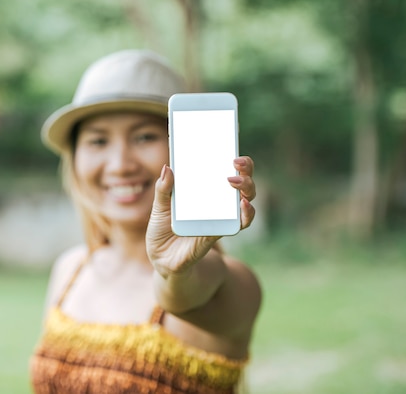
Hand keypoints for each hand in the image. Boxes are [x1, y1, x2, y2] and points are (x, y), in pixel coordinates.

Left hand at [146, 157, 255, 276]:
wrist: (163, 260)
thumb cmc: (162, 231)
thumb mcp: (159, 208)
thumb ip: (163, 189)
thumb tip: (168, 167)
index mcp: (203, 191)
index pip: (223, 169)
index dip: (232, 157)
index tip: (231, 144)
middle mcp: (217, 202)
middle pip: (242, 181)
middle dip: (245, 169)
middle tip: (236, 162)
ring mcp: (221, 217)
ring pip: (245, 200)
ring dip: (246, 188)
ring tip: (235, 181)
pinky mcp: (220, 233)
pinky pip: (239, 223)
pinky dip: (244, 214)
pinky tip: (242, 207)